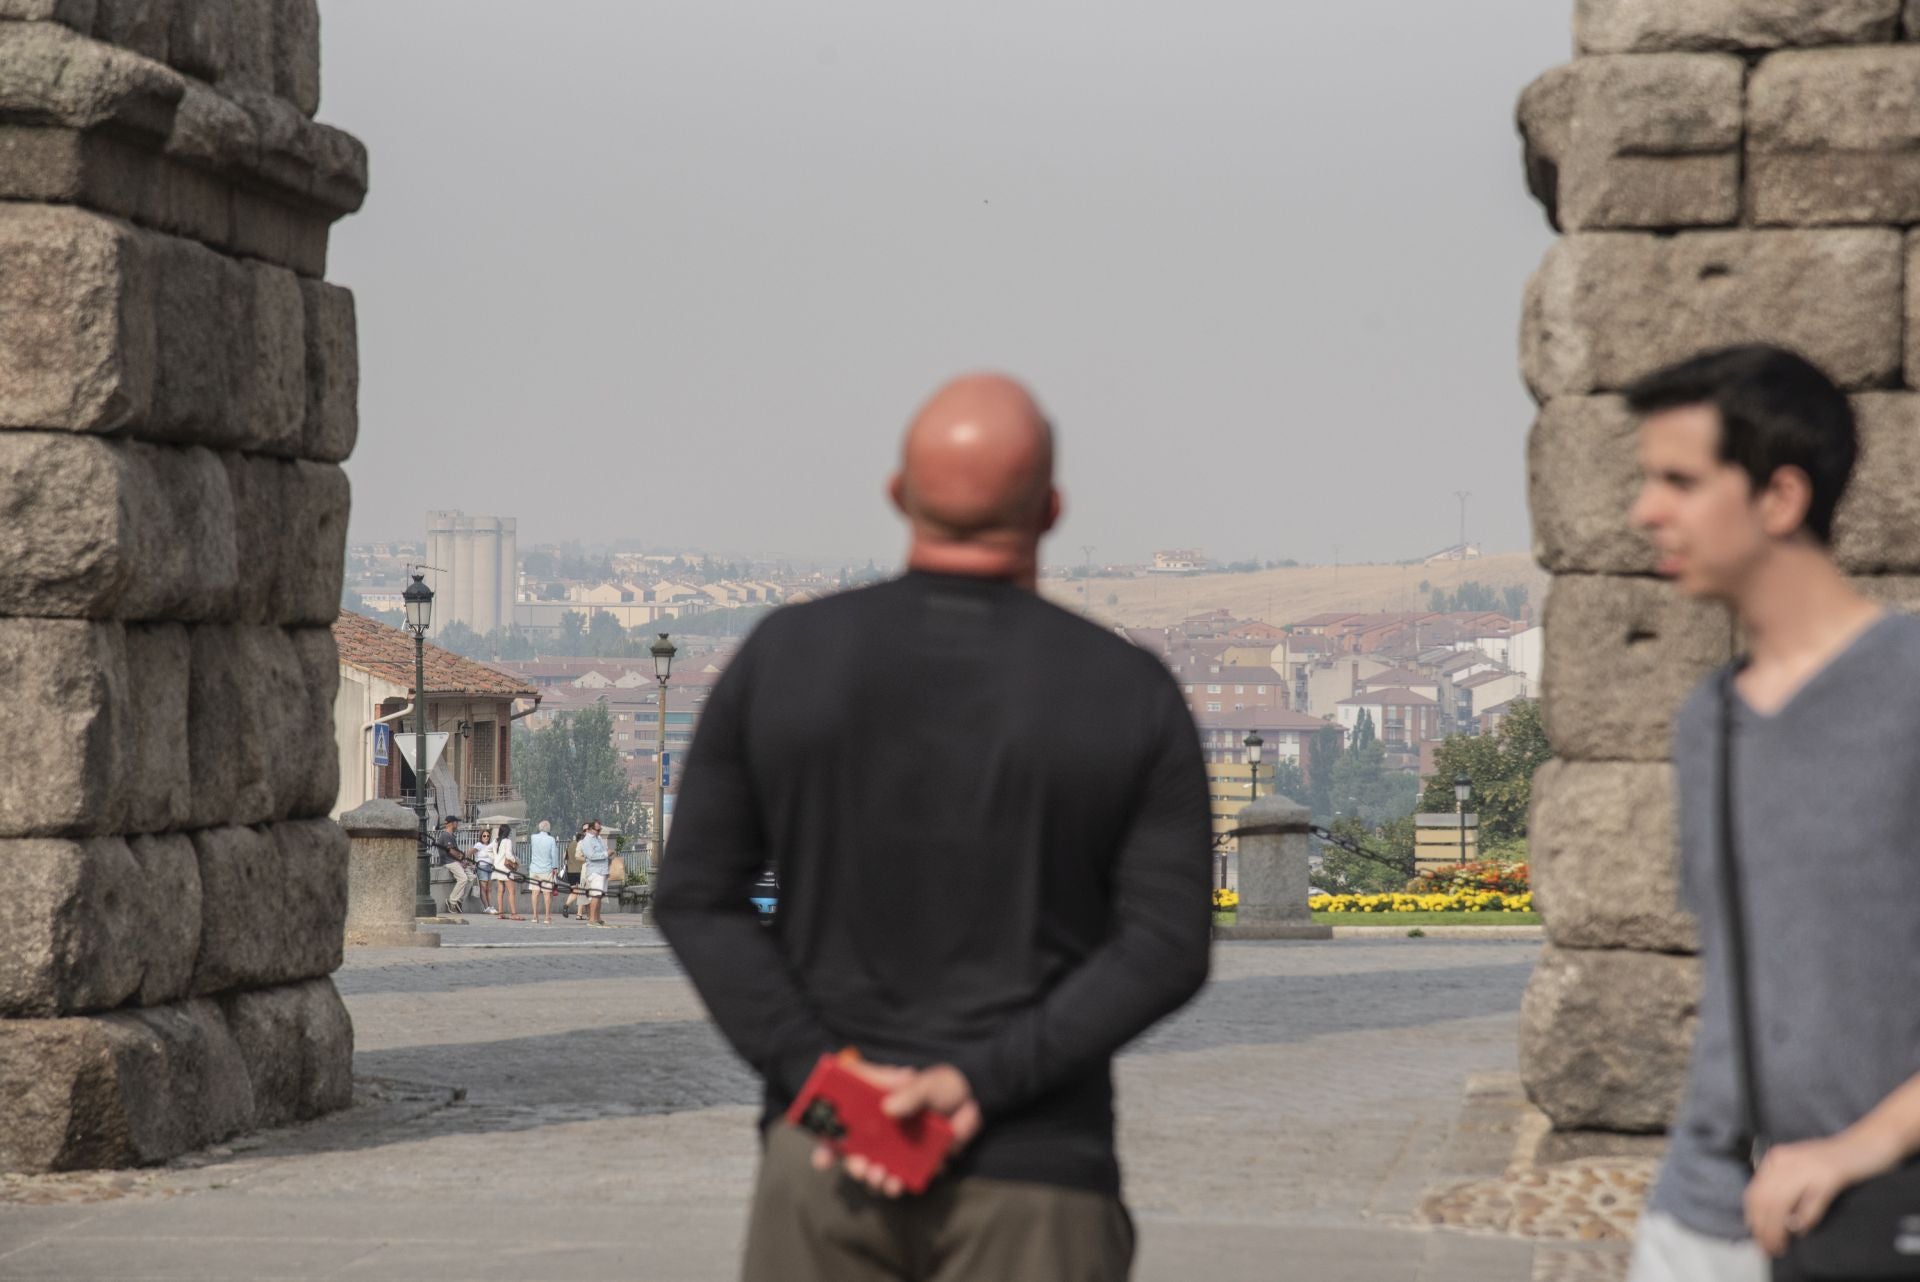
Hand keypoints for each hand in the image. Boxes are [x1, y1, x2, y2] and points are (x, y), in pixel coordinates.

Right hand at [807, 1062, 980, 1198]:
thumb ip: (912, 1092)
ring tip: (881, 1178)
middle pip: (852, 1150)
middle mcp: (877, 1127)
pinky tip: (897, 1184)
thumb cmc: (945, 1085)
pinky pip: (897, 1178)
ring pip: (872, 1167)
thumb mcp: (929, 1082)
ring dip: (871, 1178)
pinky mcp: (911, 1162)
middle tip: (861, 1168)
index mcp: (872, 1101)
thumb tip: (890, 1108)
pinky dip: (894, 1185)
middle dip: (852, 1164)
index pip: (839, 1119)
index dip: (825, 1137)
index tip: (821, 1158)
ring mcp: (893, 1146)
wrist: (976, 1101)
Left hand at [1745, 1129, 1898, 1255]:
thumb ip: (1782, 1188)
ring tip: (1781, 1245)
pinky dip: (1803, 1220)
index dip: (1753, 1219)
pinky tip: (1801, 1231)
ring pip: (1781, 1204)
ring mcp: (1807, 1167)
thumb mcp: (1798, 1170)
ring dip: (1778, 1229)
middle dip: (1763, 1229)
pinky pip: (1810, 1203)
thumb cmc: (1832, 1161)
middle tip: (1769, 1248)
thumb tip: (1766, 1219)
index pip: (1754, 1193)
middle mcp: (1787, 1161)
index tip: (1756, 1237)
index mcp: (1776, 1160)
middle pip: (1764, 1201)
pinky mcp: (1829, 1176)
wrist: (1865, 1143)